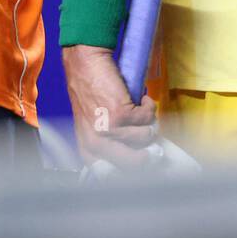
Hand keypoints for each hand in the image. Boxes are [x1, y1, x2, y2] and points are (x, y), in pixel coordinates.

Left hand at [62, 45, 157, 168]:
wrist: (86, 63)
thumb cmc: (91, 90)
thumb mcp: (91, 124)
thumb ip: (108, 142)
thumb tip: (141, 156)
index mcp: (88, 149)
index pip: (113, 174)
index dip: (134, 167)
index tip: (145, 159)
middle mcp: (96, 144)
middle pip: (135, 163)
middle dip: (150, 152)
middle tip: (151, 137)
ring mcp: (108, 130)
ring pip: (146, 136)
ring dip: (147, 120)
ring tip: (137, 108)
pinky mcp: (120, 115)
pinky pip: (148, 117)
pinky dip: (148, 105)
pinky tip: (139, 97)